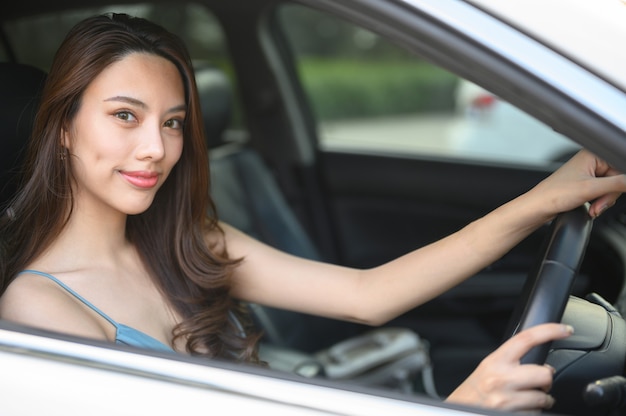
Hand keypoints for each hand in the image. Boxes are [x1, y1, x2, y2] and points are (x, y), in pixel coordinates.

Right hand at [446, 323, 572, 411]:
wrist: (458, 411)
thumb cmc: (472, 392)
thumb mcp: (487, 369)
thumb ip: (509, 362)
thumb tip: (539, 363)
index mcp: (495, 361)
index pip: (526, 339)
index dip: (548, 331)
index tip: (564, 329)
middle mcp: (501, 379)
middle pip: (544, 374)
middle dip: (546, 380)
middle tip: (539, 383)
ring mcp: (507, 400)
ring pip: (543, 398)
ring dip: (541, 401)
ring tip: (526, 400)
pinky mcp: (512, 415)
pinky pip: (536, 414)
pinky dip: (532, 413)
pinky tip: (520, 410)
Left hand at [531, 150, 625, 218]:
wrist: (539, 207)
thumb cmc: (555, 194)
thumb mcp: (591, 189)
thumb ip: (617, 184)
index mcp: (592, 154)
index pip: (621, 166)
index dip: (619, 184)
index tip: (613, 193)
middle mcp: (591, 161)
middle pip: (617, 179)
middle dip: (609, 196)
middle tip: (598, 204)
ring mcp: (589, 173)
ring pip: (611, 188)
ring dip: (604, 201)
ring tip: (592, 207)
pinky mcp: (586, 184)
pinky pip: (603, 193)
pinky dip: (599, 202)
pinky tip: (591, 207)